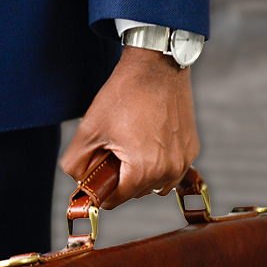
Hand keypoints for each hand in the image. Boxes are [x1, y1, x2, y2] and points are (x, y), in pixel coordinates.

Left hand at [60, 46, 199, 208]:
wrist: (156, 66)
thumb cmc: (125, 94)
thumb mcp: (89, 129)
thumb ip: (75, 164)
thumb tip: (79, 182)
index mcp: (143, 171)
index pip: (114, 200)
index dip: (99, 187)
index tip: (95, 169)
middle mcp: (169, 171)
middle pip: (134, 193)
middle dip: (119, 177)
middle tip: (111, 148)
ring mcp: (184, 160)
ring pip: (154, 184)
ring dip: (139, 173)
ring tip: (130, 144)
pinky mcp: (191, 148)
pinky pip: (171, 169)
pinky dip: (157, 162)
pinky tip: (147, 138)